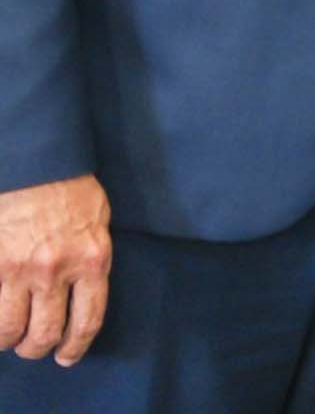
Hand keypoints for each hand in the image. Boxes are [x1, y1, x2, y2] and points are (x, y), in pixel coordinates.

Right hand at [0, 174, 111, 366]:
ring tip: (10, 337)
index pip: (88, 319)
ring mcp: (21, 269)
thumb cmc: (71, 188)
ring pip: (11, 329)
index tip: (67, 356)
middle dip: (40, 348)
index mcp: (93, 260)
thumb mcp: (99, 223)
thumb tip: (83, 292)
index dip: (76, 345)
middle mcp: (57, 270)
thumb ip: (91, 260)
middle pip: (46, 332)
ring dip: (10, 340)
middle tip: (35, 347)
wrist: (37, 163)